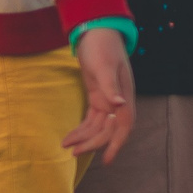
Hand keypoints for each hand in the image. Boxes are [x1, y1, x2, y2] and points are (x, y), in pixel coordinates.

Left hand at [63, 26, 136, 162]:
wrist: (97, 33)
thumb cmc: (102, 47)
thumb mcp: (104, 66)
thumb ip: (110, 87)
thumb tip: (120, 105)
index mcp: (125, 96)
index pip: (123, 126)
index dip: (116, 144)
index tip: (107, 160)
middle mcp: (118, 102)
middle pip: (108, 130)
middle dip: (92, 143)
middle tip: (73, 153)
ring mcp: (108, 100)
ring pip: (98, 126)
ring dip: (85, 138)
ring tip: (66, 147)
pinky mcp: (97, 97)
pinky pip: (92, 119)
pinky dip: (82, 128)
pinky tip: (70, 137)